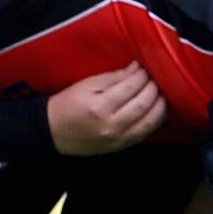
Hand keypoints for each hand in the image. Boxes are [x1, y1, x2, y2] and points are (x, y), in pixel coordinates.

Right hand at [46, 67, 170, 154]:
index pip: (131, 87)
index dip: (141, 74)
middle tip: (155, 77)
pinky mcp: (120, 147)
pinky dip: (155, 120)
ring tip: (160, 93)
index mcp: (100, 106)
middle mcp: (112, 125)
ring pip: (150, 121)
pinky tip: (156, 110)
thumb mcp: (86, 85)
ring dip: (160, 105)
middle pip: (144, 103)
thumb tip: (136, 69)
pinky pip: (145, 134)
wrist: (52, 131)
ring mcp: (118, 139)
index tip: (144, 66)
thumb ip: (114, 77)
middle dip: (154, 87)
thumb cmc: (67, 105)